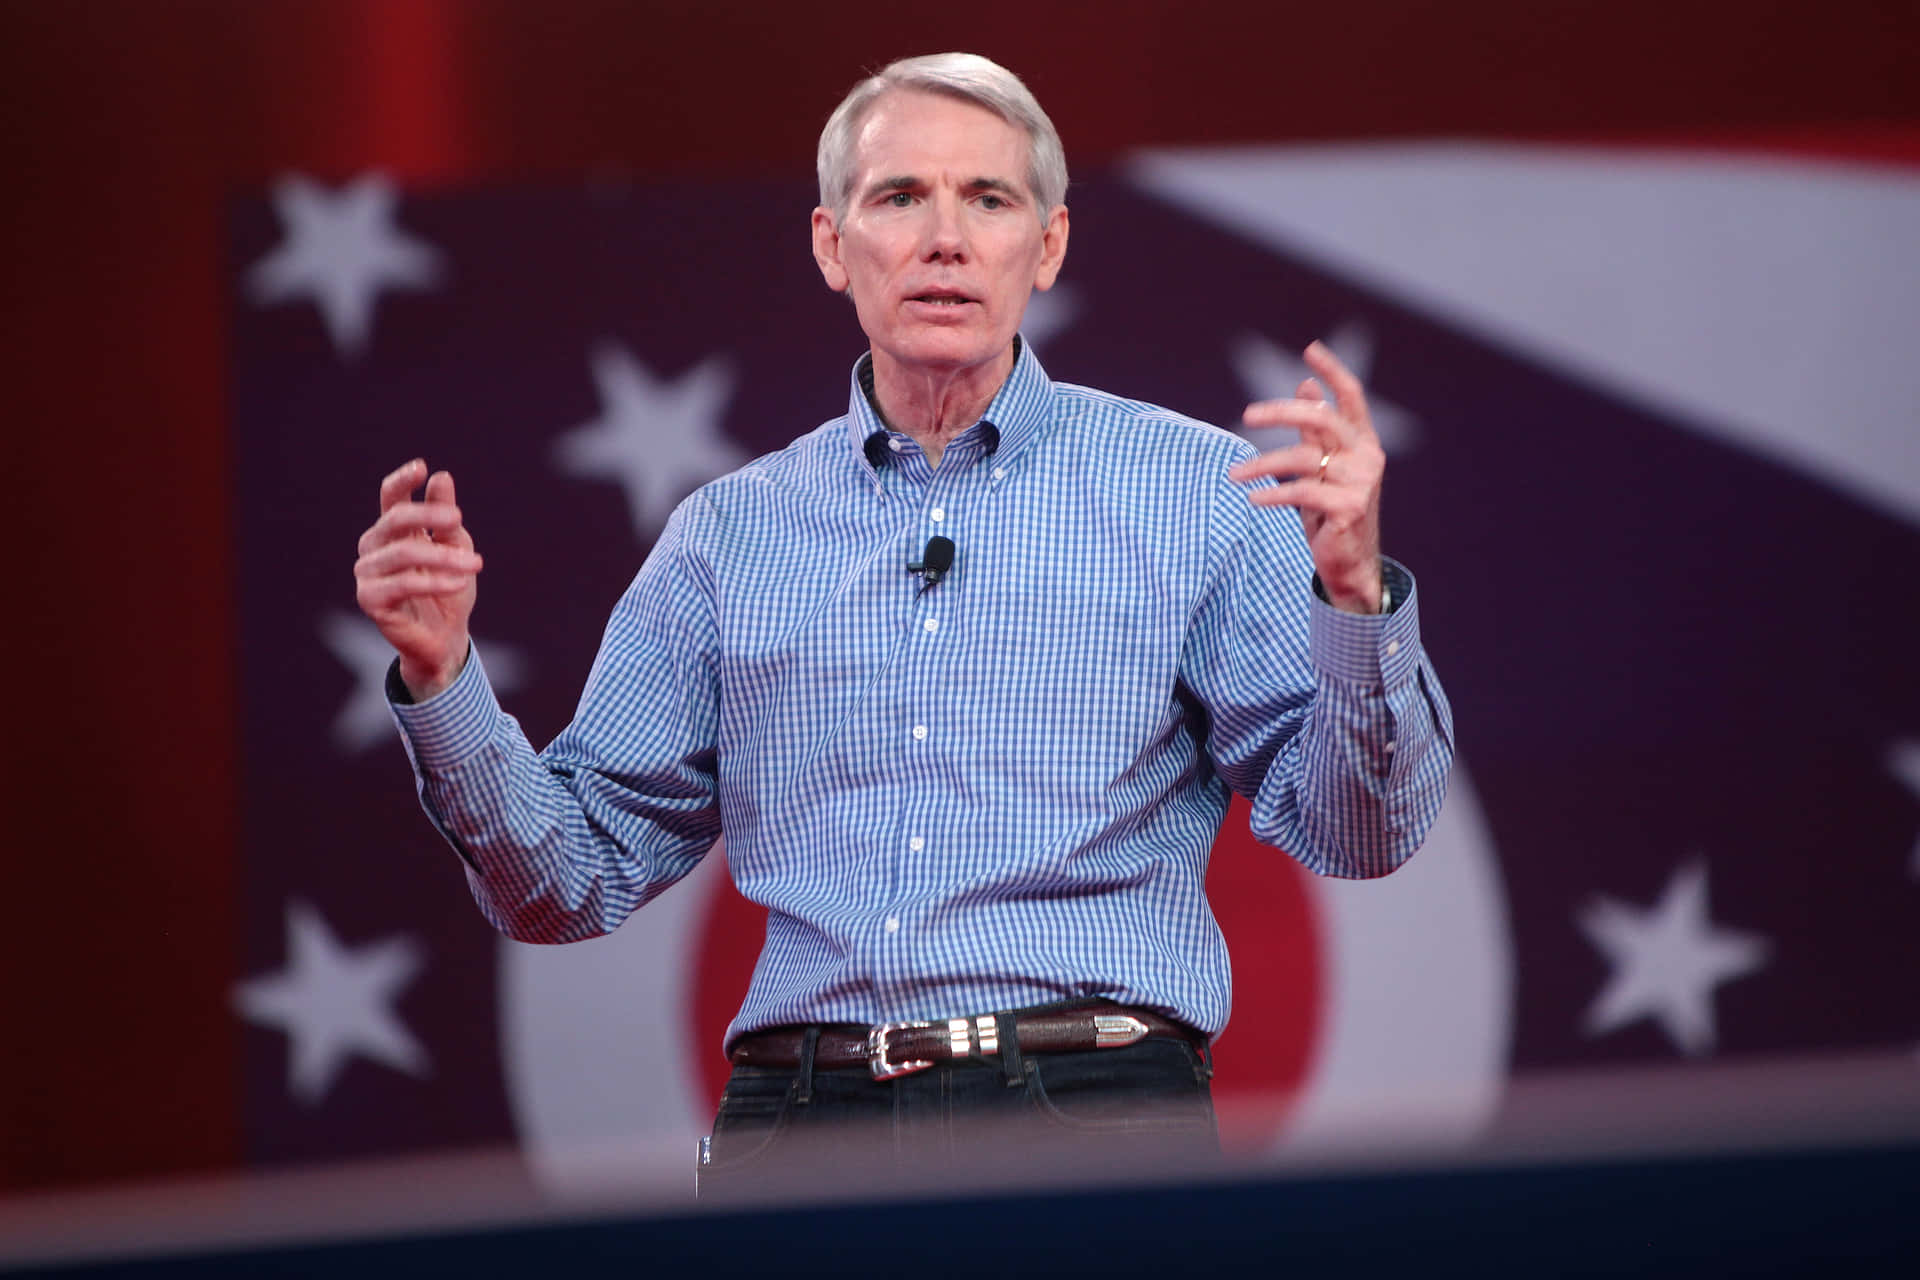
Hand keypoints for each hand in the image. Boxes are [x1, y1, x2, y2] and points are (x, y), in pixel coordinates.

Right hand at [354, 459, 483, 699]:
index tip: (422, 467)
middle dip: (429, 516)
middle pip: (395, 519)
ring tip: (476, 564)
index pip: (390, 498)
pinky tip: (458, 582)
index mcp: (392, 531)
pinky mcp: (370, 600)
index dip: (402, 481)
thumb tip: (442, 478)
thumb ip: (446, 518)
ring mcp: (368, 573)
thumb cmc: (448, 588)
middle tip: (459, 519)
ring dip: (443, 557)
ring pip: (404, 553)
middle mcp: (374, 548)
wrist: (446, 637)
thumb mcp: (455, 547)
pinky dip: (434, 581)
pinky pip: (402, 584)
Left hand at [1229, 341, 1384, 612]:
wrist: (1349, 562)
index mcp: (1363, 440)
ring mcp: (1361, 482)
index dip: (1332, 371)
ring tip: (1234, 474)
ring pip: (1304, 458)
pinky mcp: (1349, 508)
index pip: (1352, 396)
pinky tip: (1252, 498)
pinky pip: (1302, 492)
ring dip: (1262, 464)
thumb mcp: (1321, 466)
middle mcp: (1368, 455)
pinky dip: (1273, 494)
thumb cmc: (1330, 511)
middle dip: (1281, 412)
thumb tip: (1304, 387)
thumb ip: (1314, 431)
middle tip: (1246, 414)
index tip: (1310, 349)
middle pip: (1322, 419)